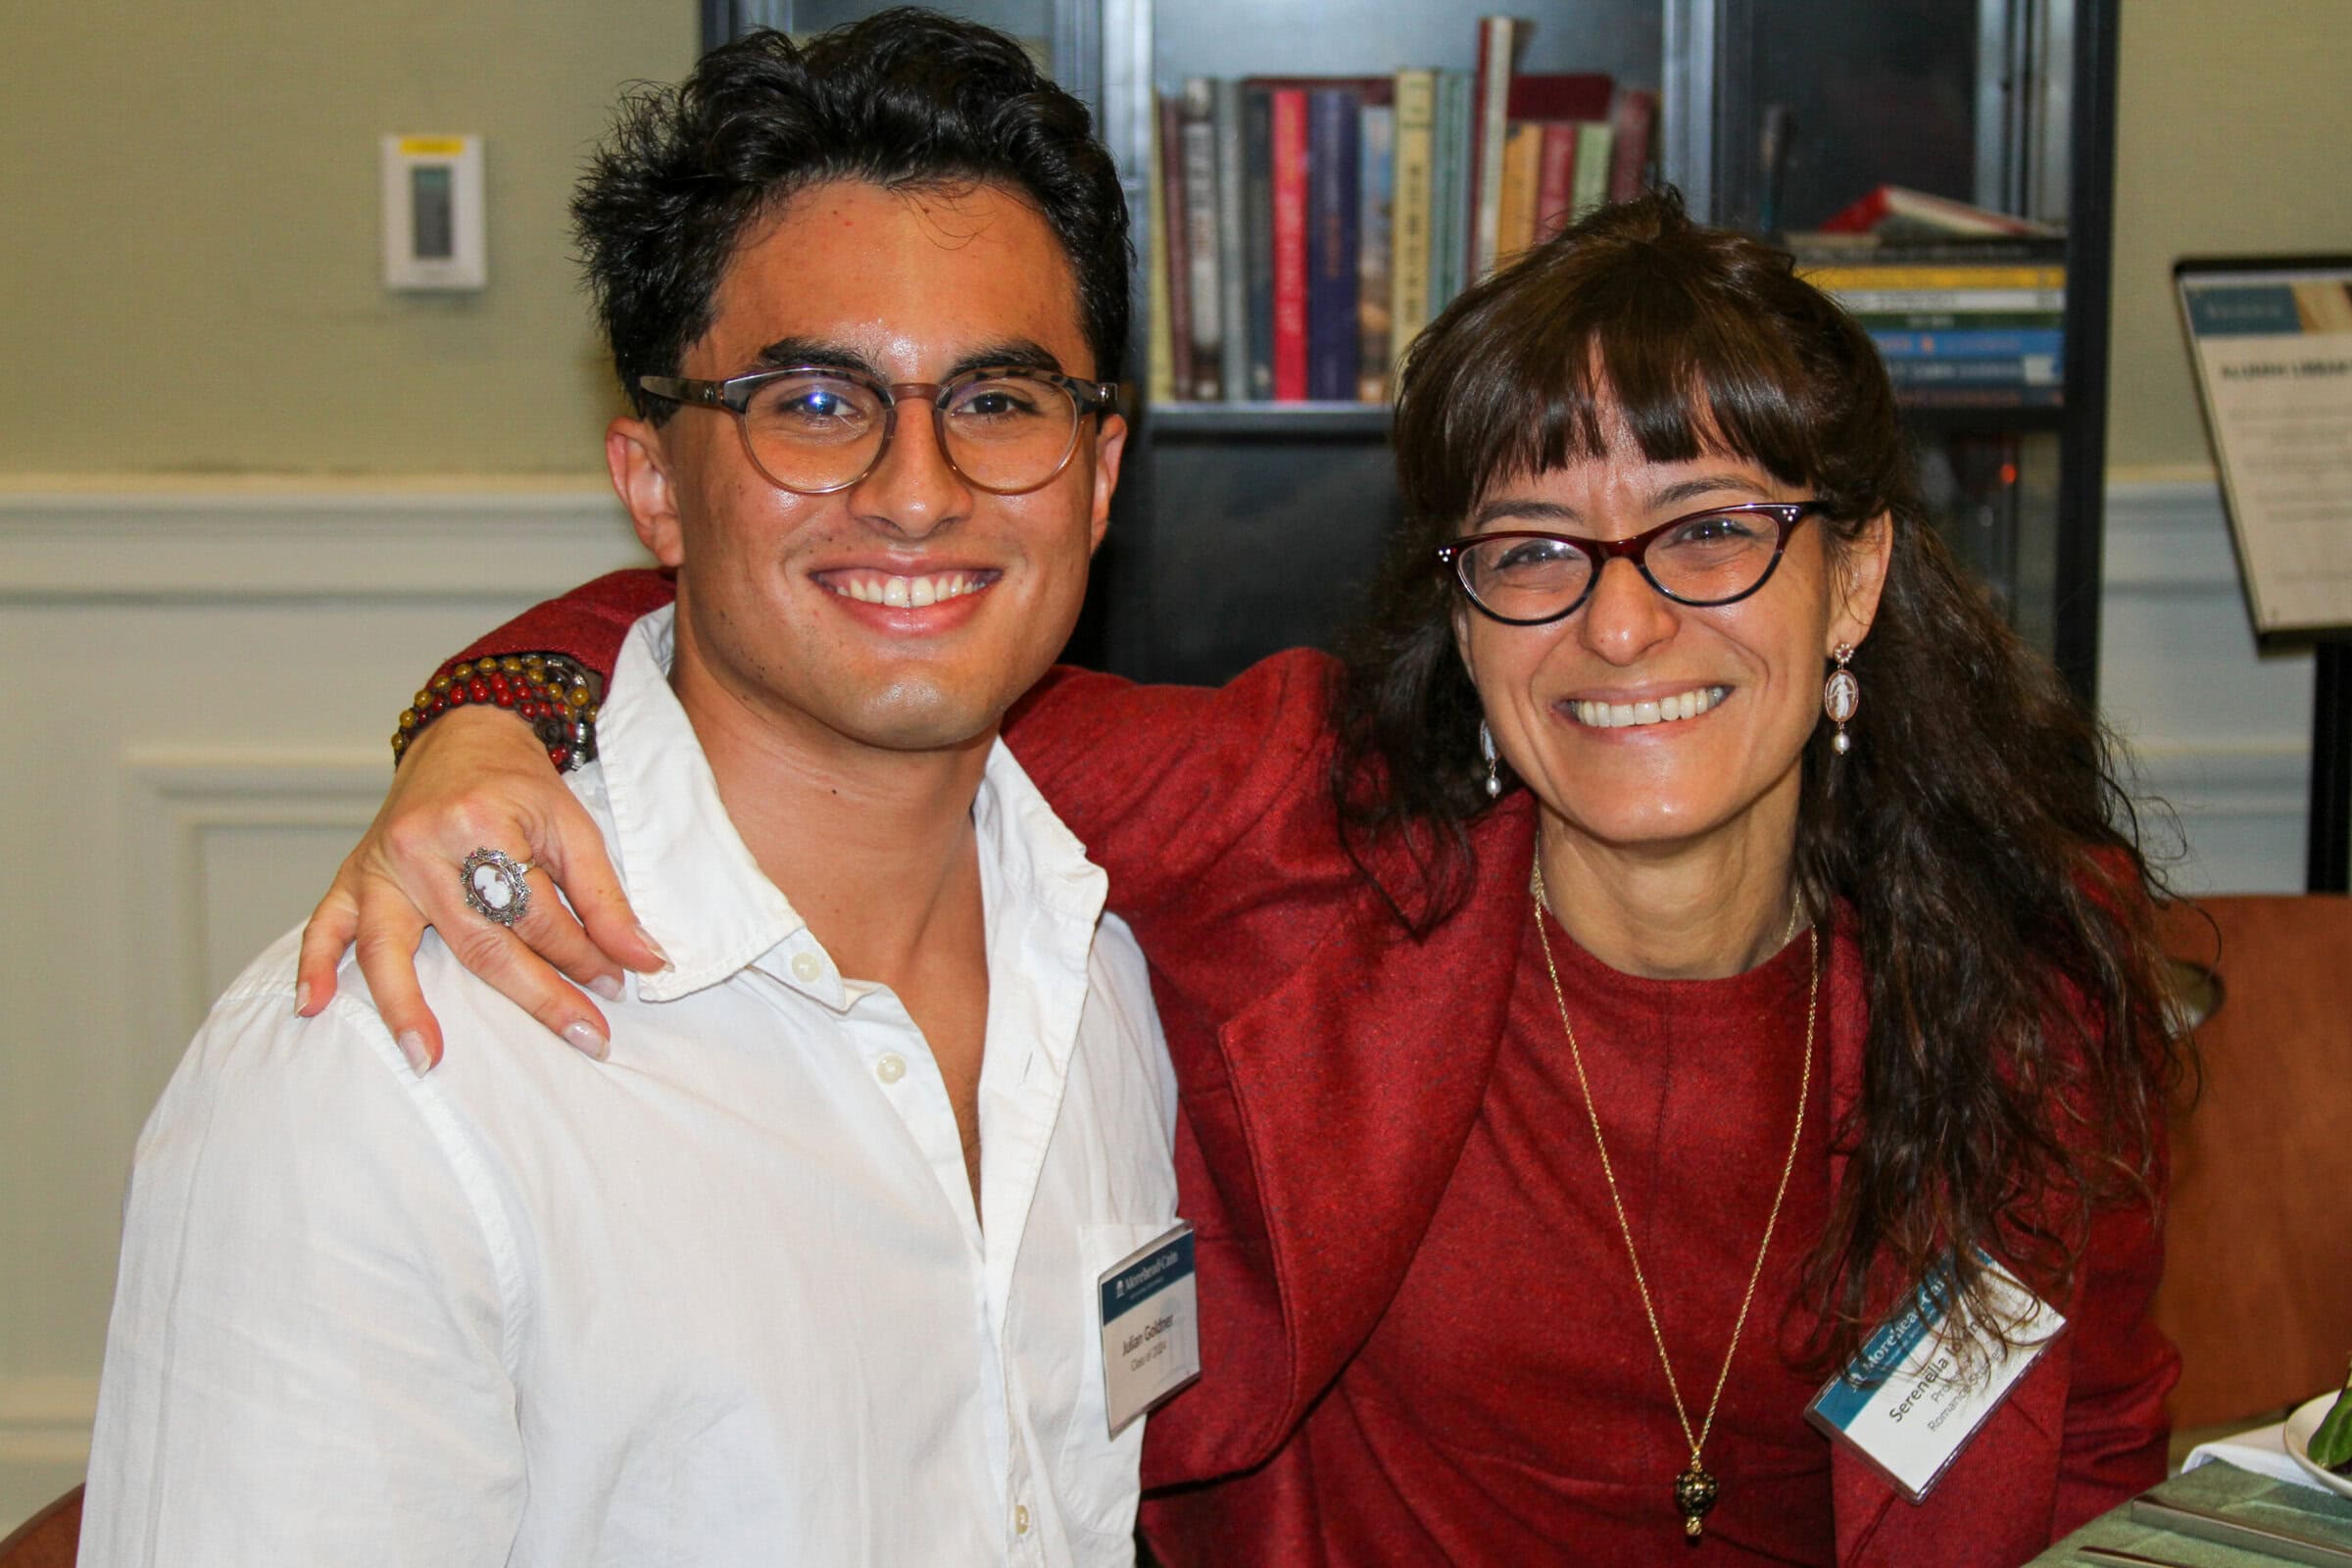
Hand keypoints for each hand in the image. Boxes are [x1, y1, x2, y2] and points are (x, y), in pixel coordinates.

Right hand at [295, 706, 668, 1071]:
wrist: (464, 737)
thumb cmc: (520, 785)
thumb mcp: (574, 827)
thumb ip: (606, 897)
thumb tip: (645, 960)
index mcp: (479, 826)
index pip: (536, 914)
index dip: (583, 954)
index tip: (618, 985)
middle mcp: (421, 847)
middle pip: (478, 940)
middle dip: (536, 994)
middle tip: (585, 1037)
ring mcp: (380, 864)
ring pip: (391, 946)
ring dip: (404, 1006)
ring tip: (426, 1057)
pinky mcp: (353, 873)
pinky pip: (325, 923)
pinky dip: (314, 964)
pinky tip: (310, 1005)